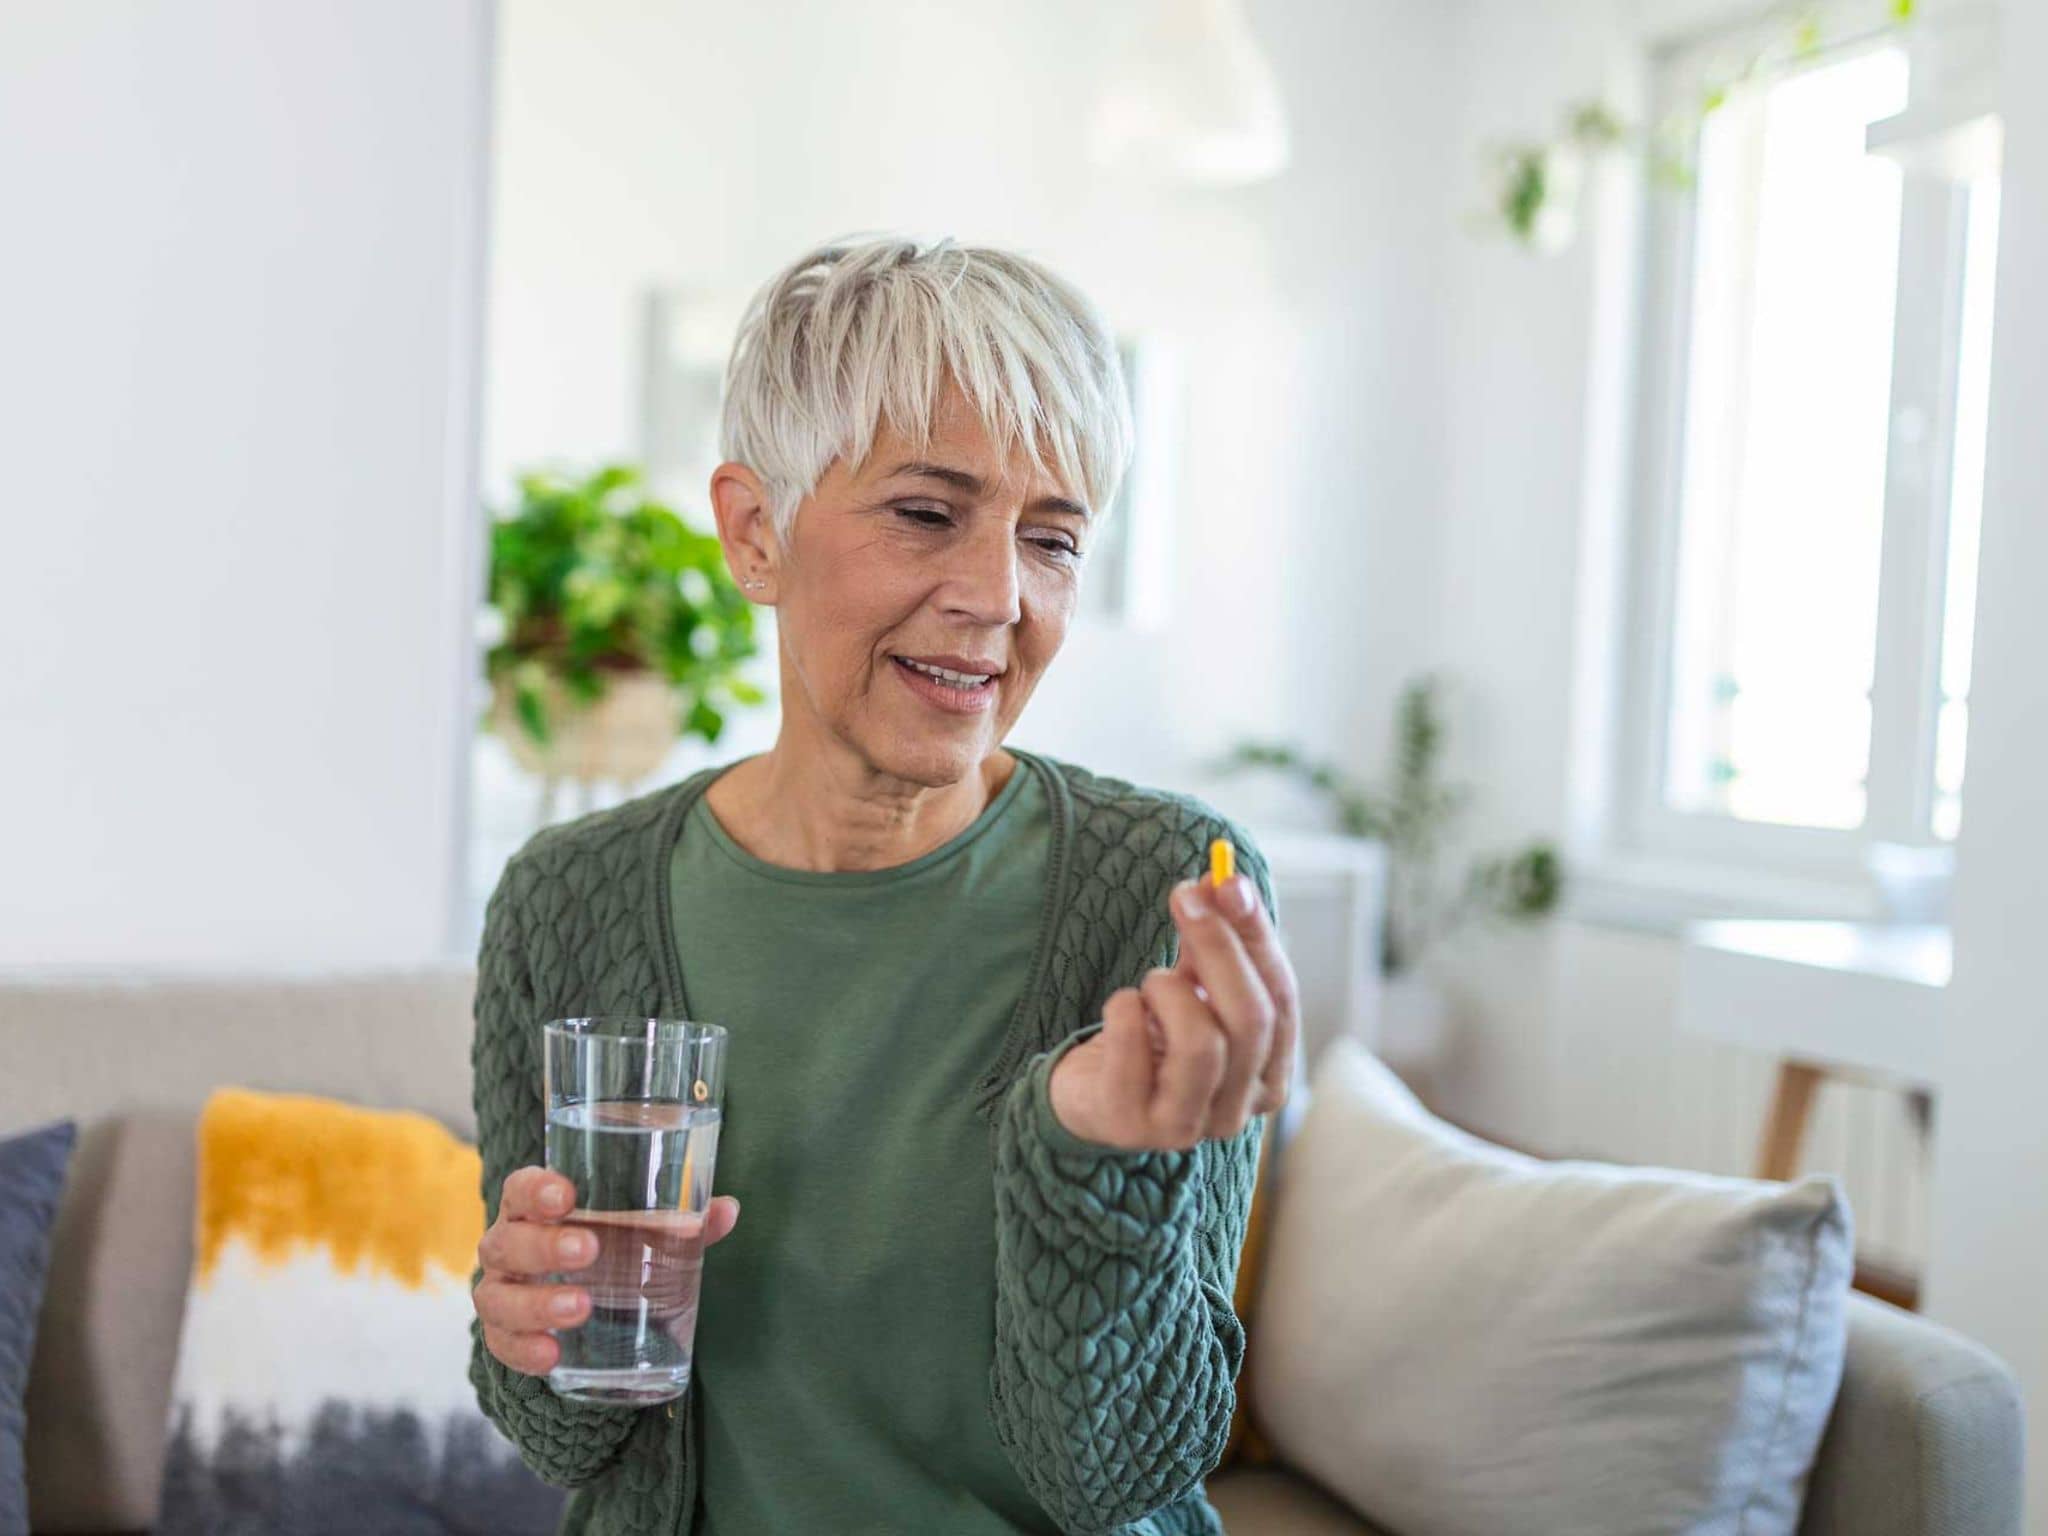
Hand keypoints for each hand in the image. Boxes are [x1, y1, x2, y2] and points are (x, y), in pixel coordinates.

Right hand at [473, 1165, 740, 1376]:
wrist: (576, 1301)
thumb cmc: (607, 1248)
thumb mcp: (637, 1232)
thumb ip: (679, 1220)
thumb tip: (727, 1210)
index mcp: (535, 1210)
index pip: (520, 1189)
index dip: (536, 1189)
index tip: (565, 1194)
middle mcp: (508, 1247)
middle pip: (508, 1242)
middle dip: (545, 1246)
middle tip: (589, 1249)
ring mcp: (502, 1293)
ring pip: (499, 1297)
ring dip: (537, 1302)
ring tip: (580, 1307)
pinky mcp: (504, 1335)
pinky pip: (502, 1345)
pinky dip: (525, 1350)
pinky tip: (552, 1355)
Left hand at [1048, 871, 1298, 1151]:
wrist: (1090, 1093)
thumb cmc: (1156, 1037)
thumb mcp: (1194, 986)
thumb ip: (1216, 938)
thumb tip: (1224, 878)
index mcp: (1268, 1074)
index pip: (1281, 999)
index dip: (1257, 937)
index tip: (1229, 882)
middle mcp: (1237, 1110)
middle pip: (1250, 1019)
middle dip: (1218, 946)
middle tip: (1184, 896)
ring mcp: (1185, 1125)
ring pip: (1203, 1043)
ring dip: (1169, 990)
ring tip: (1149, 984)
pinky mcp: (1130, 1124)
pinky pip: (1135, 1053)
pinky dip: (1125, 1011)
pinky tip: (1121, 1008)